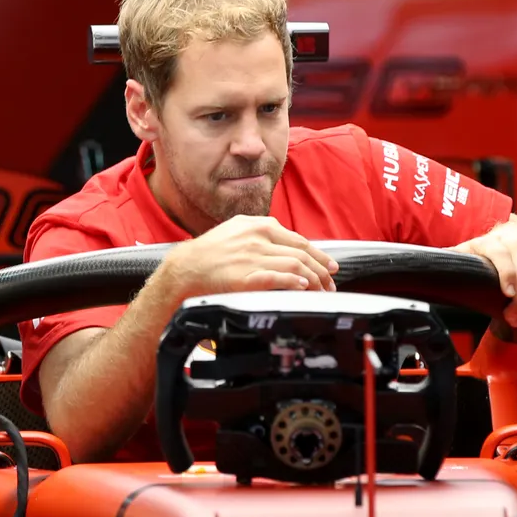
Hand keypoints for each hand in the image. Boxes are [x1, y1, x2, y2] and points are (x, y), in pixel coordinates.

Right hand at [167, 215, 337, 295]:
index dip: (319, 255)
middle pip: (302, 253)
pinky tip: (303, 287)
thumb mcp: (236, 231)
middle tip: (330, 283)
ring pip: (296, 265)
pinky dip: (295, 282)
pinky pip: (278, 277)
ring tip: (321, 290)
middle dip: (322, 270)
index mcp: (257, 225)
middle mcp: (258, 238)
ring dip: (314, 279)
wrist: (185, 267)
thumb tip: (287, 246)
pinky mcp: (246, 275)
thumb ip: (261, 234)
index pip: (299, 240)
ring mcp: (252, 256)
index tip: (330, 266)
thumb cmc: (209, 252)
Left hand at [451, 222, 516, 326]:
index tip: (508, 295)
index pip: (503, 258)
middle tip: (513, 318)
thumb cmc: (483, 248)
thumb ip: (452, 258)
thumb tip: (427, 264)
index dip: (507, 277)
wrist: (509, 233)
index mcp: (492, 241)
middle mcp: (516, 242)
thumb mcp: (467, 250)